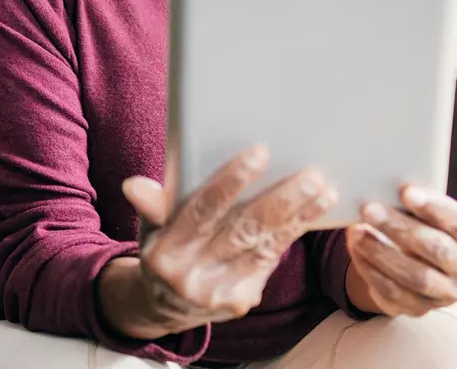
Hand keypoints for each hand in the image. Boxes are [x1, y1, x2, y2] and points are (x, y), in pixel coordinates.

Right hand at [98, 146, 337, 339]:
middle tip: (310, 173)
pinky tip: (315, 209)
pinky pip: (272, 260)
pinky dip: (294, 232)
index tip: (260, 153)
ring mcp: (219, 292)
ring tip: (322, 187)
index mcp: (166, 251)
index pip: (203, 210)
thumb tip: (134, 185)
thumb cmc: (163, 245)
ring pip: (265, 246)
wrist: (165, 304)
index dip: (231, 181)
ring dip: (298, 215)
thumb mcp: (150, 225)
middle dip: (279, 200)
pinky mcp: (242, 301)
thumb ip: (152, 204)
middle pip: (243, 230)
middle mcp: (192, 277)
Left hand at [345, 186, 456, 316]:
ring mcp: (444, 295)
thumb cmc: (423, 227)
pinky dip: (372, 270)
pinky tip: (357, 251)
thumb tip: (386, 183)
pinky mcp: (419, 308)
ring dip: (382, 252)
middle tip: (369, 209)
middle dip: (400, 228)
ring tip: (357, 232)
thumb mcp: (426, 213)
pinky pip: (394, 293)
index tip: (405, 192)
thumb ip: (415, 201)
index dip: (432, 207)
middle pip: (436, 249)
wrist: (422, 266)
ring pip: (416, 276)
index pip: (456, 222)